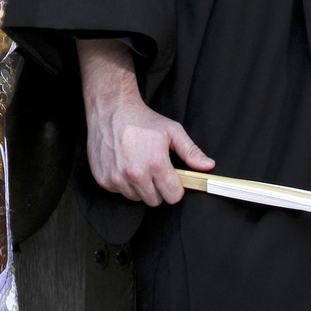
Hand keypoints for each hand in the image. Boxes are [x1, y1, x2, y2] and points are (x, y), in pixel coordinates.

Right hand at [77, 39, 213, 206]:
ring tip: (138, 166)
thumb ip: (191, 151)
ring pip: (136, 198)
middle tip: (153, 170)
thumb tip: (208, 166)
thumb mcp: (172, 131)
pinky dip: (123, 183)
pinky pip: (119, 192)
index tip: (171, 177)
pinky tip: (123, 165)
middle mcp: (135, 174)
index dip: (175, 187)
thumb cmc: (143, 120)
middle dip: (157, 189)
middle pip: (155, 200)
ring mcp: (117, 178)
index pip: (173, 196)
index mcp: (155, 163)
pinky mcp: (103, 179)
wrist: (111, 110)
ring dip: (139, 187)